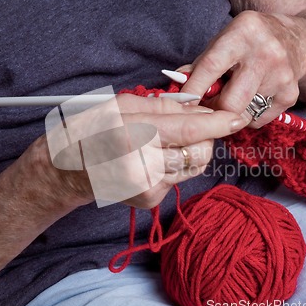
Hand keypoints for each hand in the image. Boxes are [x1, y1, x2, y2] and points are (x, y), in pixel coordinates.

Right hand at [37, 94, 248, 209]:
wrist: (66, 170)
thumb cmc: (91, 130)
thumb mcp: (122, 105)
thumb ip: (165, 107)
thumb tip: (201, 109)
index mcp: (132, 135)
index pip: (189, 129)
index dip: (218, 122)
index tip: (238, 117)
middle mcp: (142, 166)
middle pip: (200, 151)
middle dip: (204, 136)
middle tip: (188, 124)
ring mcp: (147, 188)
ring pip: (194, 166)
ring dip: (189, 150)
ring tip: (163, 141)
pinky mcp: (150, 201)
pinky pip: (179, 177)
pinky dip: (174, 164)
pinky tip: (152, 158)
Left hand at [180, 10, 305, 127]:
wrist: (298, 40)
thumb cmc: (250, 41)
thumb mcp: (224, 40)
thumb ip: (200, 63)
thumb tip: (177, 86)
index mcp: (242, 34)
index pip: (211, 67)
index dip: (193, 89)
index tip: (181, 104)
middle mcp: (265, 54)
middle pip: (231, 102)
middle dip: (213, 110)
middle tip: (206, 108)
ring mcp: (280, 76)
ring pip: (244, 115)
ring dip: (230, 116)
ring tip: (227, 103)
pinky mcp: (290, 95)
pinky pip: (259, 119)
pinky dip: (248, 117)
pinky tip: (249, 101)